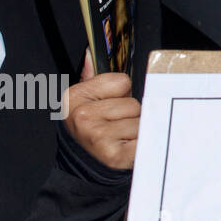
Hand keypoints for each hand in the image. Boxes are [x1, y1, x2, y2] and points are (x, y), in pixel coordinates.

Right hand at [62, 52, 139, 170]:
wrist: (84, 169)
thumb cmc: (92, 131)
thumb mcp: (86, 102)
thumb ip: (90, 75)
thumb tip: (90, 52)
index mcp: (75, 97)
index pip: (122, 81)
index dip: (122, 95)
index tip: (110, 109)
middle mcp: (83, 116)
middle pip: (134, 103)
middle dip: (131, 115)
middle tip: (116, 128)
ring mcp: (97, 136)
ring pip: (141, 121)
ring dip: (137, 131)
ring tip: (121, 140)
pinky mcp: (114, 155)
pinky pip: (145, 139)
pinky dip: (143, 146)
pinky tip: (128, 151)